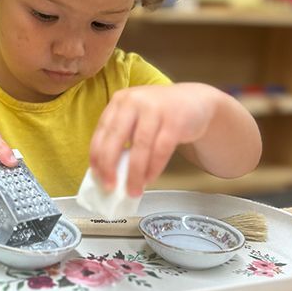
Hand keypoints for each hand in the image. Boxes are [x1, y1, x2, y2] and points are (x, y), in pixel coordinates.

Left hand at [89, 84, 214, 196]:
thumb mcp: (136, 115)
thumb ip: (121, 135)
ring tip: (133, 190)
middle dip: (110, 165)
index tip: (96, 175)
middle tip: (109, 186)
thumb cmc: (159, 113)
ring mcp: (155, 110)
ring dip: (134, 173)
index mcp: (120, 101)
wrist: (195, 101)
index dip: (97, 155)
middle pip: (116, 138)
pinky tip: (149, 179)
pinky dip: (154, 168)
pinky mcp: (175, 122)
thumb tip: (107, 169)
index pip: (102, 130)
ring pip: (140, 147)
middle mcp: (135, 101)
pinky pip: (161, 150)